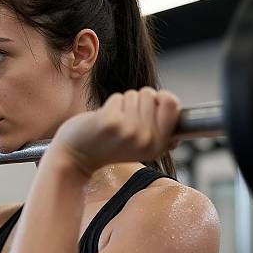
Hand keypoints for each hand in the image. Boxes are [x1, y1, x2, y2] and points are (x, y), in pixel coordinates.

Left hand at [51, 87, 181, 174]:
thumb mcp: (140, 146)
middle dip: (136, 102)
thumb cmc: (108, 146)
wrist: (76, 158)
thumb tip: (176, 116)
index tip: (146, 110)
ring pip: (133, 94)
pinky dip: (108, 105)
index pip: (173, 103)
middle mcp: (147, 140)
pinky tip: (102, 123)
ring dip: (121, 104)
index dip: (159, 99)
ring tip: (112, 124)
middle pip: (151, 94)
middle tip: (122, 123)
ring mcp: (129, 132)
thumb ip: (160, 133)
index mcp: (159, 146)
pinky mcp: (111, 123)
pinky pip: (117, 97)